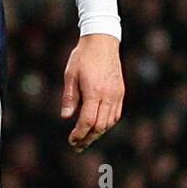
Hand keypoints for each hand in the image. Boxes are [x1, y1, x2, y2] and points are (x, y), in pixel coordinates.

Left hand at [61, 34, 123, 150]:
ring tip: (86, 139)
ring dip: (98, 133)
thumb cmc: (83, 57)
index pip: (88, 121)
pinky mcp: (120, 92)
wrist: (102, 41)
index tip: (71, 140)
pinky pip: (115, 114)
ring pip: (110, 122)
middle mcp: (108, 95)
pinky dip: (106, 124)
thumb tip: (66, 117)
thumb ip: (69, 97)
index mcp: (94, 91)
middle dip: (88, 138)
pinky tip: (97, 127)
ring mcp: (117, 94)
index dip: (79, 134)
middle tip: (77, 146)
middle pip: (100, 125)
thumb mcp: (70, 75)